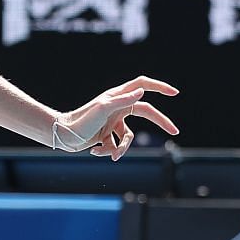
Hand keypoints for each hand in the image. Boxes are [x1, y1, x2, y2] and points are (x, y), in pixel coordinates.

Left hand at [52, 76, 179, 159]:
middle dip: (160, 122)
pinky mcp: (107, 134)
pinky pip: (116, 145)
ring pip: (128, 137)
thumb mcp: (103, 109)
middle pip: (147, 112)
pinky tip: (95, 151)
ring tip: (108, 153)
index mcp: (118, 96)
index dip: (160, 87)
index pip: (143, 85)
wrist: (63, 136)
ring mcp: (113, 121)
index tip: (175, 93)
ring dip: (120, 148)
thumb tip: (142, 92)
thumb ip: (122, 100)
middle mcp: (118, 107)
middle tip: (175, 132)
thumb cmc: (81, 120)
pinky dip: (107, 150)